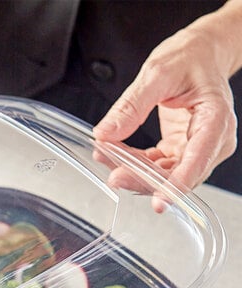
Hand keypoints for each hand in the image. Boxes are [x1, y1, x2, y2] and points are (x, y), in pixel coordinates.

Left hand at [94, 18, 237, 191]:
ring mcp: (196, 149)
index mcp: (216, 119)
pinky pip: (156, 167)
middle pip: (178, 176)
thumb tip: (105, 133)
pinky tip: (114, 155)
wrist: (200, 53)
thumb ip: (130, 106)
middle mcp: (212, 141)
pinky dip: (134, 164)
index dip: (177, 185)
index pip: (198, 161)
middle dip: (143, 179)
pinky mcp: (180, 151)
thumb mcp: (157, 73)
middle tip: (114, 176)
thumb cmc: (190, 58)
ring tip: (106, 156)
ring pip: (164, 176)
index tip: (158, 201)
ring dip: (134, 172)